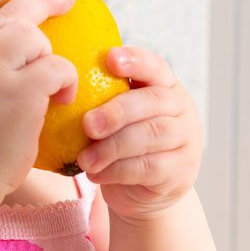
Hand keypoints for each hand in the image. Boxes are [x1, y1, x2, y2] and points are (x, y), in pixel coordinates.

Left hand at [77, 46, 202, 220]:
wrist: (145, 191)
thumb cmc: (125, 144)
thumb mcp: (121, 117)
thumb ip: (106, 98)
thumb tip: (64, 81)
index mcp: (166, 87)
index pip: (155, 66)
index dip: (135, 61)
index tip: (110, 59)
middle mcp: (181, 109)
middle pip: (152, 102)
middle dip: (116, 112)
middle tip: (87, 125)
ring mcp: (185, 141)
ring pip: (150, 136)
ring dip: (112, 147)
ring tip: (85, 159)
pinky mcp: (179, 171)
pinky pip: (148, 167)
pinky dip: (117, 171)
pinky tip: (96, 174)